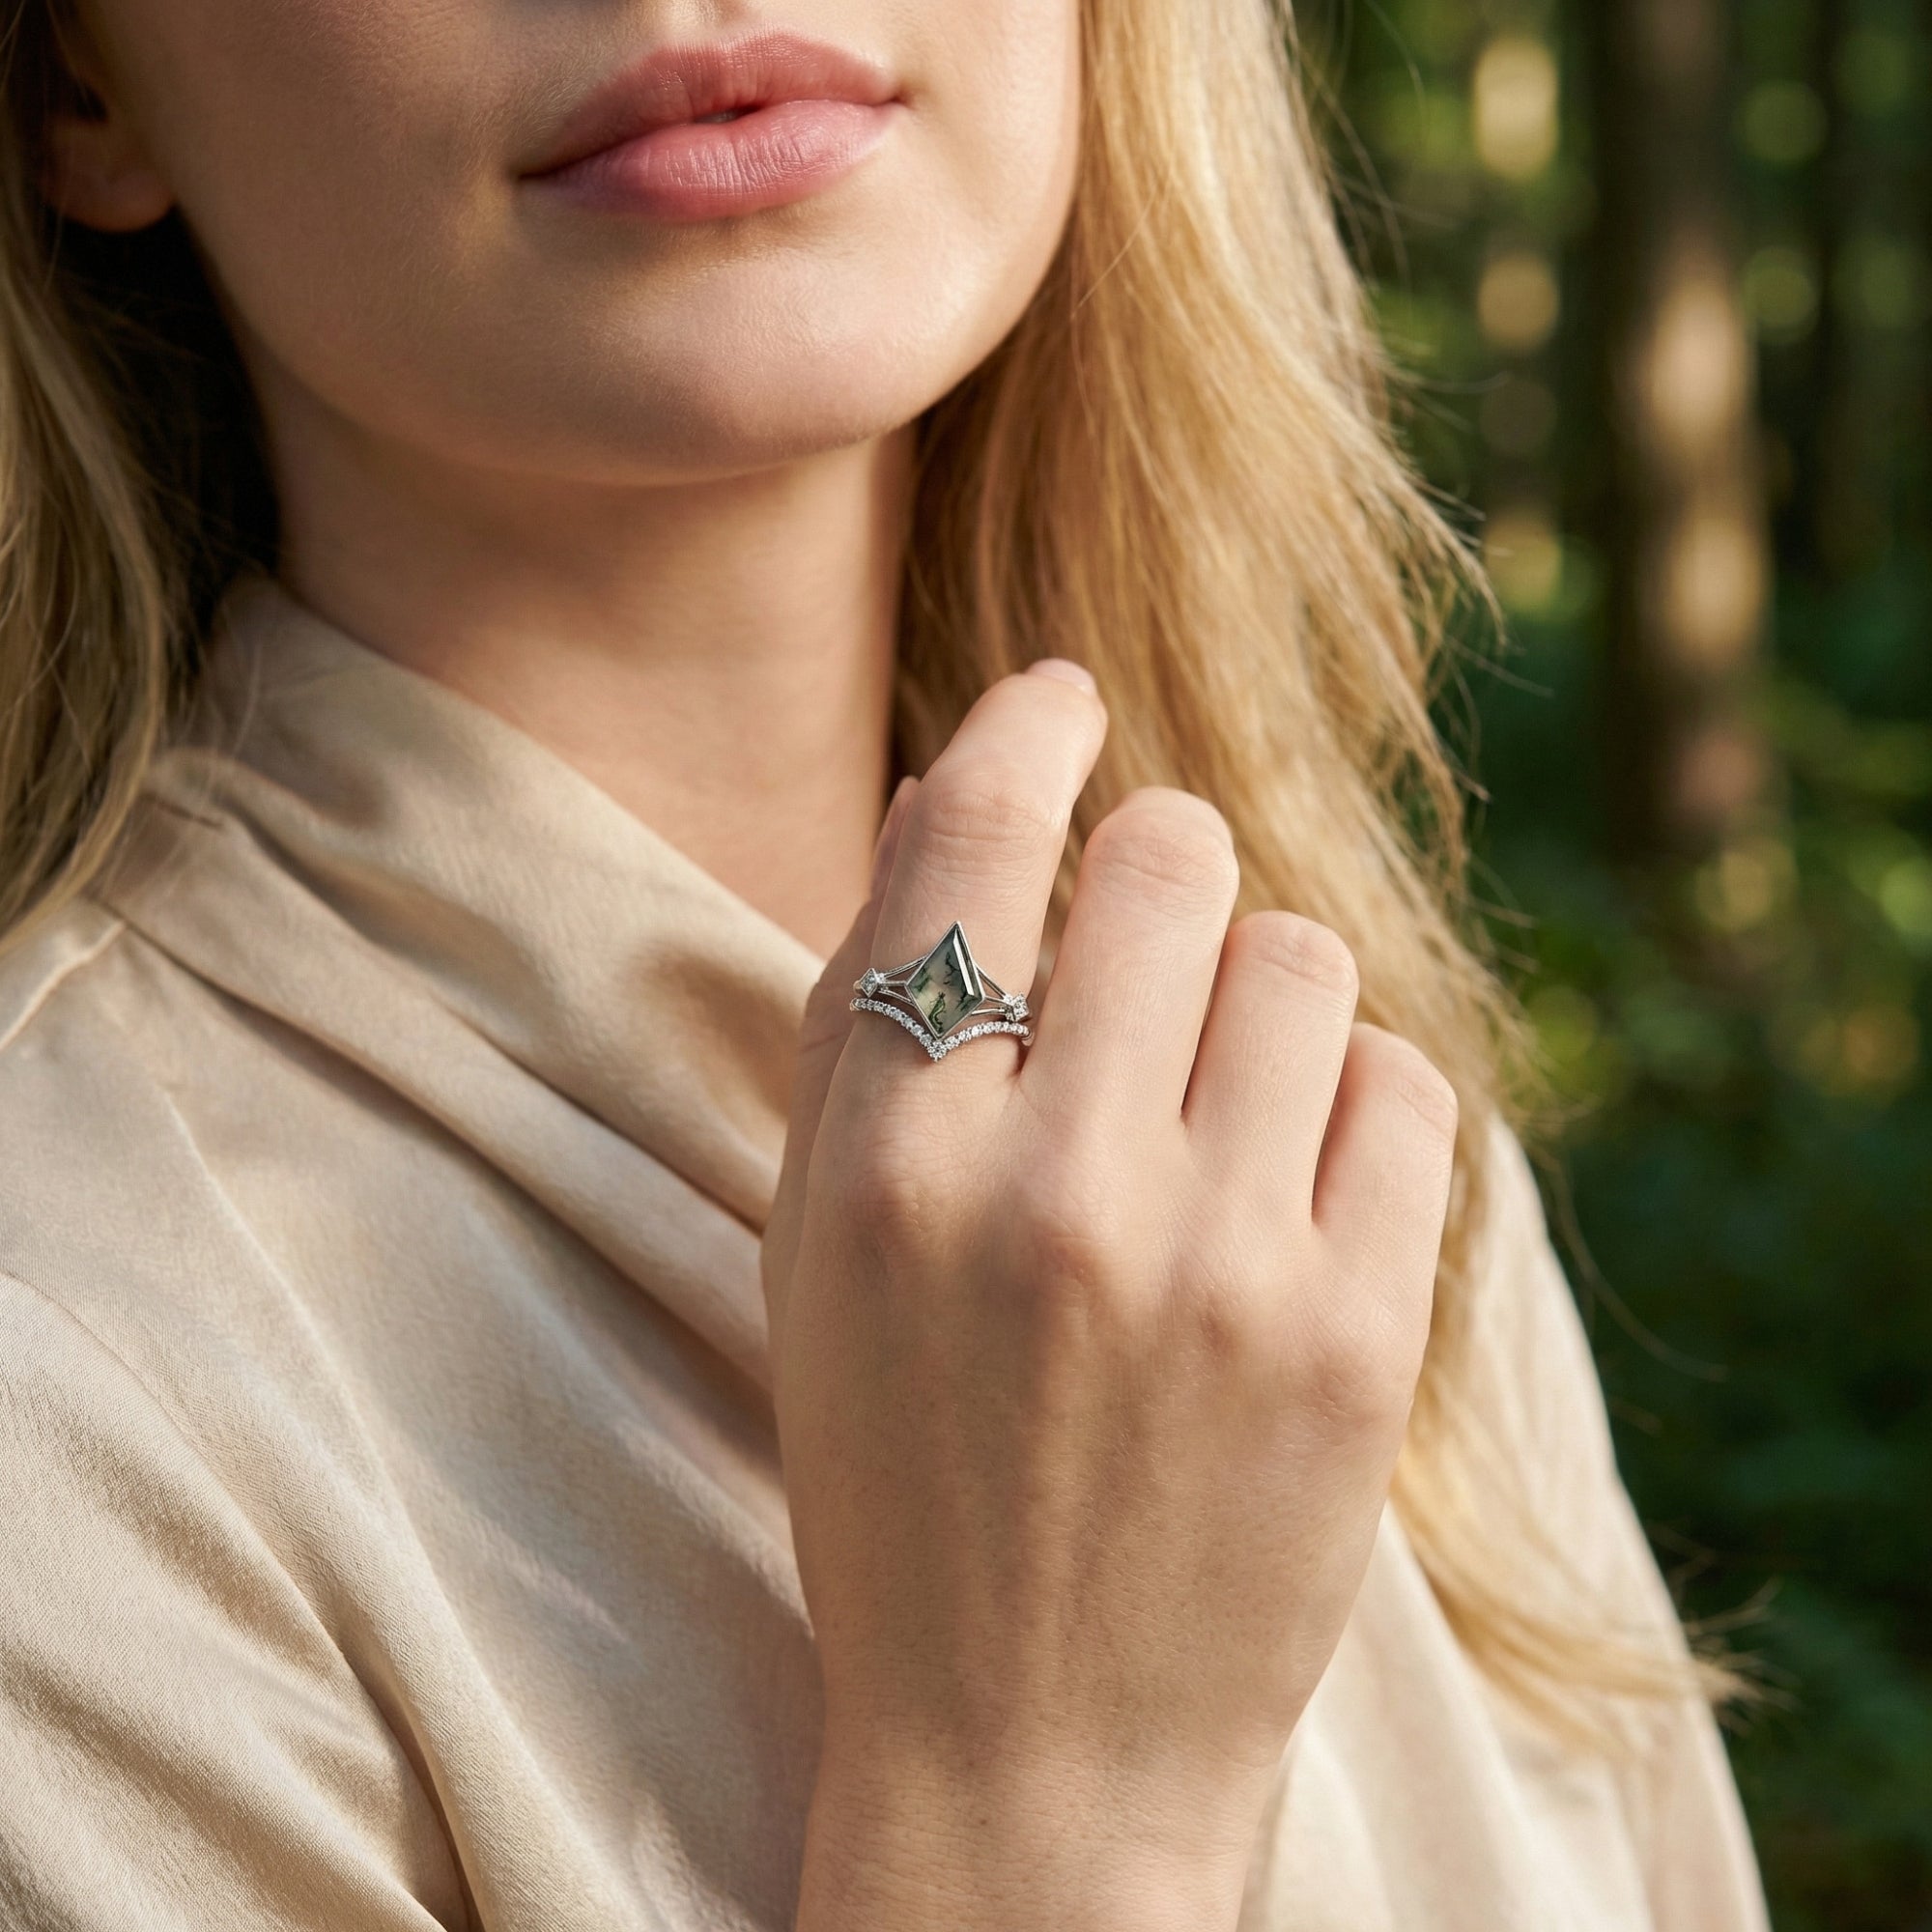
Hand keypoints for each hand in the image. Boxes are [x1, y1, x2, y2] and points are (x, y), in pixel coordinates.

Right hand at [763, 662, 1457, 1930]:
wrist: (1037, 1740)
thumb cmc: (898, 1470)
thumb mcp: (818, 1245)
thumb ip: (870, 1010)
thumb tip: (967, 782)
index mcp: (890, 1164)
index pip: (974, 838)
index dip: (1028, 729)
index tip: (1061, 701)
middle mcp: (1057, 1194)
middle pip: (1172, 859)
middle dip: (1154, 874)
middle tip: (1134, 952)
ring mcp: (1229, 1270)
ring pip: (1302, 955)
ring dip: (1254, 990)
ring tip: (1210, 1095)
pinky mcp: (1365, 1341)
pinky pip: (1408, 1085)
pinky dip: (1349, 1099)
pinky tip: (1289, 1181)